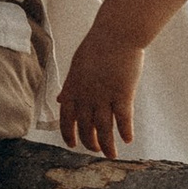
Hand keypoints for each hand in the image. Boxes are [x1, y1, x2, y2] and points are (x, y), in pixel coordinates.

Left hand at [57, 26, 141, 157]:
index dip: (68, 134)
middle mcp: (86, 96)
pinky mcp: (123, 94)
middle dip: (90, 143)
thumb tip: (59, 100)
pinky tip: (128, 139)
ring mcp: (104, 96)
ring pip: (103, 129)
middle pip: (86, 128)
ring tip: (112, 155)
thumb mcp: (76, 67)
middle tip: (97, 150)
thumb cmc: (97, 46)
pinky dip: (125, 131)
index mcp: (73, 89)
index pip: (66, 119)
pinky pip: (123, 119)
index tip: (73, 145)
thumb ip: (69, 87)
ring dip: (107, 145)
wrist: (116, 34)